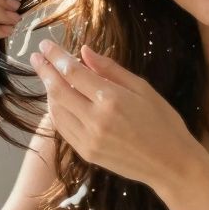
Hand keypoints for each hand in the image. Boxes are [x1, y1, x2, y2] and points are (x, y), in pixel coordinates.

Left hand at [30, 40, 204, 191]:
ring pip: (56, 111)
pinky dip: (56, 112)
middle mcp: (96, 119)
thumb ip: (110, 69)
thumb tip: (84, 51)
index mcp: (111, 99)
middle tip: (36, 57)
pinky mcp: (86, 153)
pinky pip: (63, 128)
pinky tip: (58, 100)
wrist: (171, 164)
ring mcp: (88, 139)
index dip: (56, 56)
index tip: (45, 45)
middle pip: (57, 90)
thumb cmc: (163, 121)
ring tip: (48, 77)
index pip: (72, 72)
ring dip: (48, 91)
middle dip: (44, 71)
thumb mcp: (142, 88)